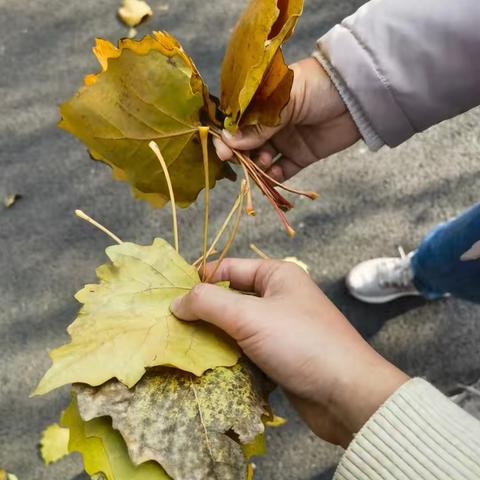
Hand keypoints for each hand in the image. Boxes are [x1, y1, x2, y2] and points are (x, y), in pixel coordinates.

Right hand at [171, 259, 408, 446]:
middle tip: (171, 326)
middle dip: (203, 311)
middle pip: (230, 298)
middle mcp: (278, 297)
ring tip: (183, 347)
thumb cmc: (300, 343)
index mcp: (276, 275)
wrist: (346, 395)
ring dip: (214, 337)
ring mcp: (280, 328)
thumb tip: (176, 302)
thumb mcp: (249, 316)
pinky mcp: (280, 355)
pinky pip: (246, 349)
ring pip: (236, 327)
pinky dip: (229, 356)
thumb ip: (209, 303)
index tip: (169, 297)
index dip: (198, 279)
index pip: (227, 268)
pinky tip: (209, 366)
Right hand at [214, 58, 360, 181]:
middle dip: (241, 154)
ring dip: (258, 165)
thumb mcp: (285, 101)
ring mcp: (285, 140)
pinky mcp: (301, 156)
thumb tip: (230, 141)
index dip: (228, 136)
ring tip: (264, 162)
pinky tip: (273, 176)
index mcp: (263, 102)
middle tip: (239, 159)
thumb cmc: (319, 86)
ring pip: (262, 159)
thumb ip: (260, 124)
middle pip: (247, 144)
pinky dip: (275, 178)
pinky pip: (283, 172)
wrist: (358, 95)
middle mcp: (270, 123)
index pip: (237, 121)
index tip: (223, 148)